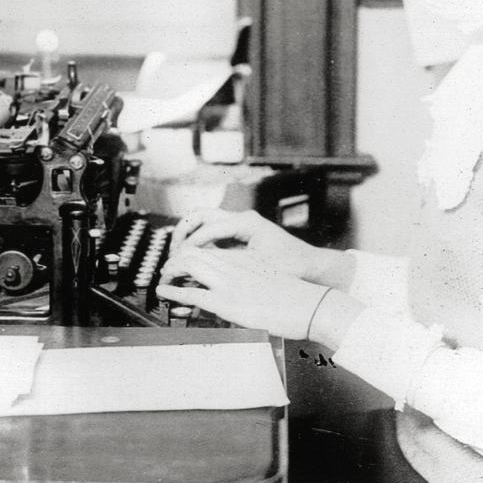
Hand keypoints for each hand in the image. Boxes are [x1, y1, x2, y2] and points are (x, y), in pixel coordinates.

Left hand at [156, 247, 329, 339]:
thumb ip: (252, 279)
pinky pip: (192, 294)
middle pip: (194, 251)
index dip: (190, 253)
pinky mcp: (227, 302)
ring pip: (188, 265)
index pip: (210, 248)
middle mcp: (235, 266)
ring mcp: (229, 283)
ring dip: (171, 271)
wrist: (312, 305)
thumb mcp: (271, 280)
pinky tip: (164, 293)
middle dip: (175, 259)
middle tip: (168, 270)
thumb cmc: (298, 297)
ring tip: (164, 279)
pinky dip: (173, 293)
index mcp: (245, 259)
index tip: (183, 262)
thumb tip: (242, 290)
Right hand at [167, 208, 323, 280]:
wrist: (310, 265)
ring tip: (179, 254)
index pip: (207, 227)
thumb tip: (200, 267)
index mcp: (246, 222)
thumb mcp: (258, 268)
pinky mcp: (240, 232)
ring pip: (205, 219)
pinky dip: (200, 240)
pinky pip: (213, 230)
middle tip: (172, 252)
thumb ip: (227, 265)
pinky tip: (194, 257)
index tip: (178, 259)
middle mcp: (242, 218)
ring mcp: (240, 223)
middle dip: (183, 232)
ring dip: (189, 233)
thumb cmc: (291, 265)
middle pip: (201, 215)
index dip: (189, 244)